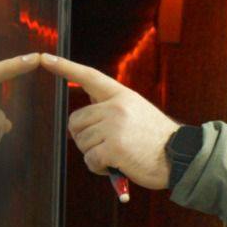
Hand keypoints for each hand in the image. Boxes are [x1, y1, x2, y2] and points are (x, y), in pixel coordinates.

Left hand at [40, 54, 177, 189]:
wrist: (181, 157)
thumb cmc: (157, 140)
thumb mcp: (138, 112)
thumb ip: (112, 107)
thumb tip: (86, 105)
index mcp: (123, 96)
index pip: (90, 77)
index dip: (65, 67)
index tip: (45, 58)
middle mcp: (117, 107)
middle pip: (76, 122)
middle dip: (85, 138)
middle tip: (106, 146)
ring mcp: (115, 127)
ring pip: (81, 142)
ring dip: (94, 154)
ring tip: (117, 156)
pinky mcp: (114, 148)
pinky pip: (90, 159)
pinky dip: (99, 168)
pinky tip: (117, 166)